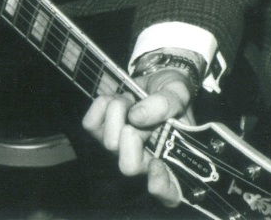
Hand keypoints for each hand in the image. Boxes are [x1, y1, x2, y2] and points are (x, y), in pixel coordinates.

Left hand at [82, 63, 197, 207]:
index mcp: (171, 159)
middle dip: (130, 137)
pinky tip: (116, 98)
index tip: (156, 163)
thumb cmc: (171, 92)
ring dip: (120, 111)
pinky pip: (91, 125)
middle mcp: (144, 160)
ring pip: (109, 142)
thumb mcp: (179, 93)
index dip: (160, 185)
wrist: (154, 76)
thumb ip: (166, 105)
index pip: (169, 193)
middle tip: (136, 116)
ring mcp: (120, 148)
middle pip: (129, 167)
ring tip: (131, 99)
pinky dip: (102, 105)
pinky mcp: (100, 132)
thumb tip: (137, 116)